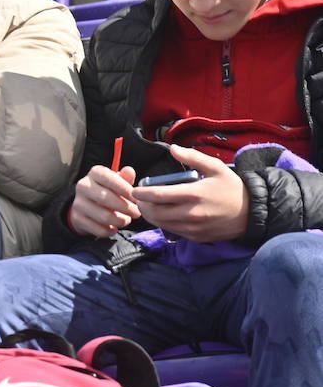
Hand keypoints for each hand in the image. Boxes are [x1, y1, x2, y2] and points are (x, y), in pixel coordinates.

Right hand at [69, 165, 141, 236]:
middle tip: (137, 213)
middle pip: (105, 198)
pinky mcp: (77, 219)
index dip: (124, 188)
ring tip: (126, 220)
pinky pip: (99, 229)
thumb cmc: (108, 191)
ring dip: (120, 221)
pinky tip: (114, 228)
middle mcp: (83, 186)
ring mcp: (78, 203)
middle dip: (126, 208)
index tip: (137, 199)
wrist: (86, 206)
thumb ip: (125, 178)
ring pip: (104, 216)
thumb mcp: (116, 182)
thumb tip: (129, 171)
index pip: (108, 177)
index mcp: (94, 173)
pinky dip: (110, 231)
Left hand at [131, 145, 249, 242]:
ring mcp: (193, 228)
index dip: (141, 193)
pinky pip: (172, 231)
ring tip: (149, 205)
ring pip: (161, 224)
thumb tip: (172, 148)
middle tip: (140, 198)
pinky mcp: (196, 237)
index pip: (158, 196)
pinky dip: (164, 223)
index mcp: (194, 194)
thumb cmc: (232, 188)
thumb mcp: (215, 167)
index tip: (135, 189)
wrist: (252, 213)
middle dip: (143, 205)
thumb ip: (192, 158)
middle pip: (155, 213)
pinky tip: (165, 214)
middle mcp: (191, 214)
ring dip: (151, 215)